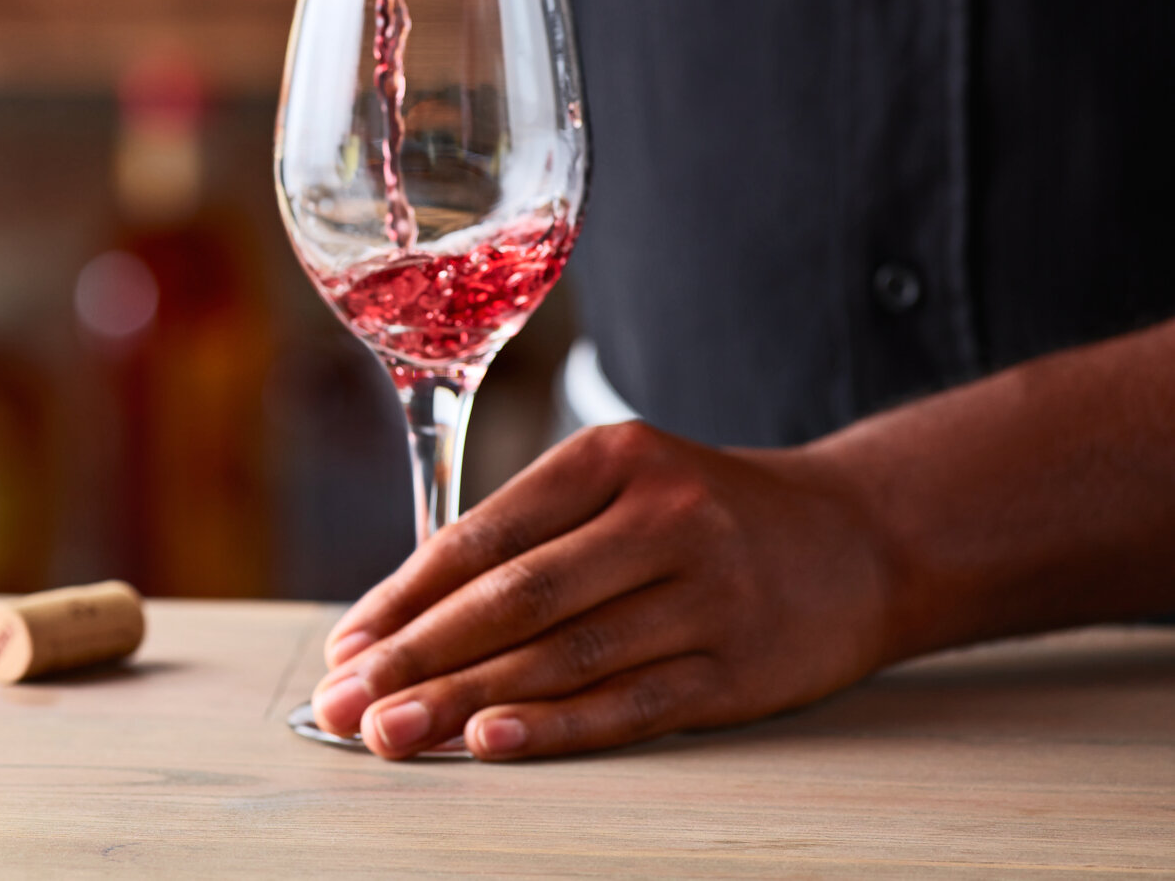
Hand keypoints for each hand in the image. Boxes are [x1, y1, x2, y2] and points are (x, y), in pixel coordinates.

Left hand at [312, 420, 894, 759]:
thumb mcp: (620, 487)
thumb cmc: (704, 516)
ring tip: (393, 736)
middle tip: (342, 705)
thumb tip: (401, 620)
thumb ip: (528, 539)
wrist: (861, 538)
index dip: (403, 599)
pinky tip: (491, 743)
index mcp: (611, 459)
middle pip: (513, 598)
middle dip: (415, 658)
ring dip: (465, 702)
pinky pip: (631, 703)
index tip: (343, 649)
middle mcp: (661, 517)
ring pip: (563, 655)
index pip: (482, 536)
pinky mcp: (740, 667)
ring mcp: (706, 593)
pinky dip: (555, 727)